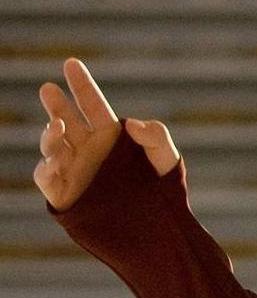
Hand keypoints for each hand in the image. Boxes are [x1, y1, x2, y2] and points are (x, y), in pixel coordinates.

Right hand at [33, 57, 176, 211]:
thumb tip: (130, 122)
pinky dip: (46, 167)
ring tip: (59, 125)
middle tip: (48, 88)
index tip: (71, 62)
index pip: (93, 106)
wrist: (157, 235)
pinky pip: (47, 177)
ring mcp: (75, 172)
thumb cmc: (166, 197)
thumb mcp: (168, 162)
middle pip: (66, 120)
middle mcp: (90, 152)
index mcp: (112, 139)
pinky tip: (56, 161)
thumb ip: (156, 138)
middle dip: (57, 104)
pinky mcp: (66, 196)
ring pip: (53, 146)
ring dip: (51, 134)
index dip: (81, 85)